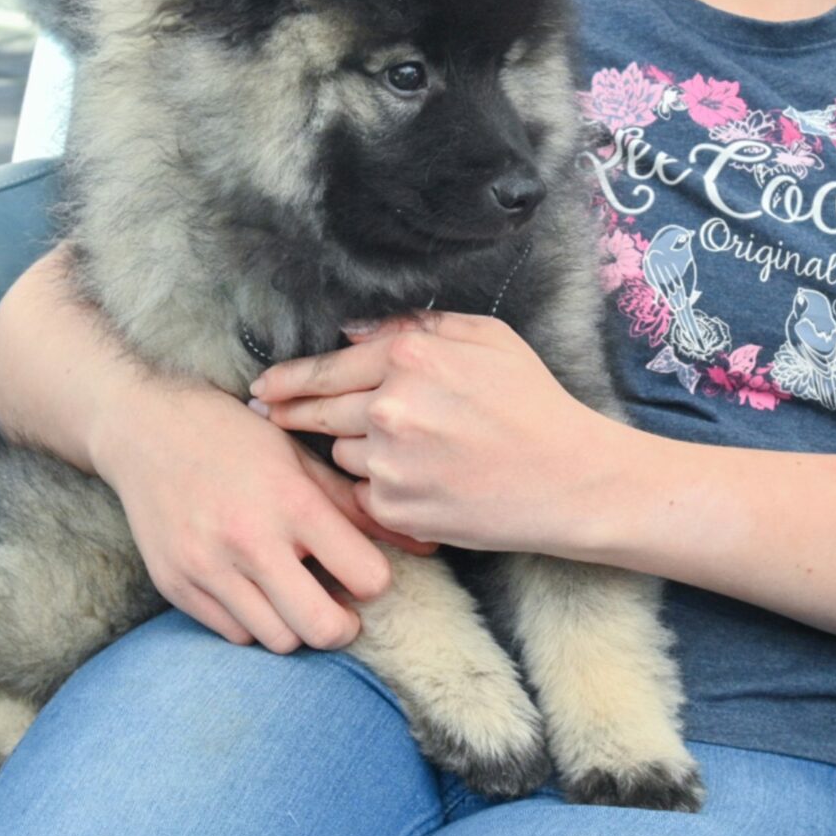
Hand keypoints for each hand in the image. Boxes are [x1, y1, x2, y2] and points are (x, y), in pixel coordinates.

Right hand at [0, 246, 437, 655]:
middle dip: (342, 624)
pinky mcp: (177, 586)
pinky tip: (253, 587)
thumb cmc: (234, 436)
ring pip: (278, 640)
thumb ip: (358, 506)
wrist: (144, 428)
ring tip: (291, 590)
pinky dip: (253, 621)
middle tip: (338, 604)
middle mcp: (250, 540)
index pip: (366, 578)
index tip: (362, 569)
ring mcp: (208, 567)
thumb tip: (427, 546)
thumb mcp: (300, 458)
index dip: (373, 580)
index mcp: (292, 501)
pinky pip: (234, 634)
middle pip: (323, 628)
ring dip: (295, 624)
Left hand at [250, 311, 638, 552]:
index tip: (264, 385)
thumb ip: (417, 325)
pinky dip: (380, 488)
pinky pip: (365, 495)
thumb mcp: (487, 338)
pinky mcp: (396, 510)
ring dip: (353, 450)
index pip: (326, 367)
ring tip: (398, 450)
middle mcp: (390, 406)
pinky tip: (418, 482)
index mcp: (410, 356)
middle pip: (317, 412)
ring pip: (341, 454)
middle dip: (289, 413)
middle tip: (268, 413)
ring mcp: (389, 462)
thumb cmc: (533, 403)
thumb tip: (354, 331)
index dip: (288, 378)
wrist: (570, 479)